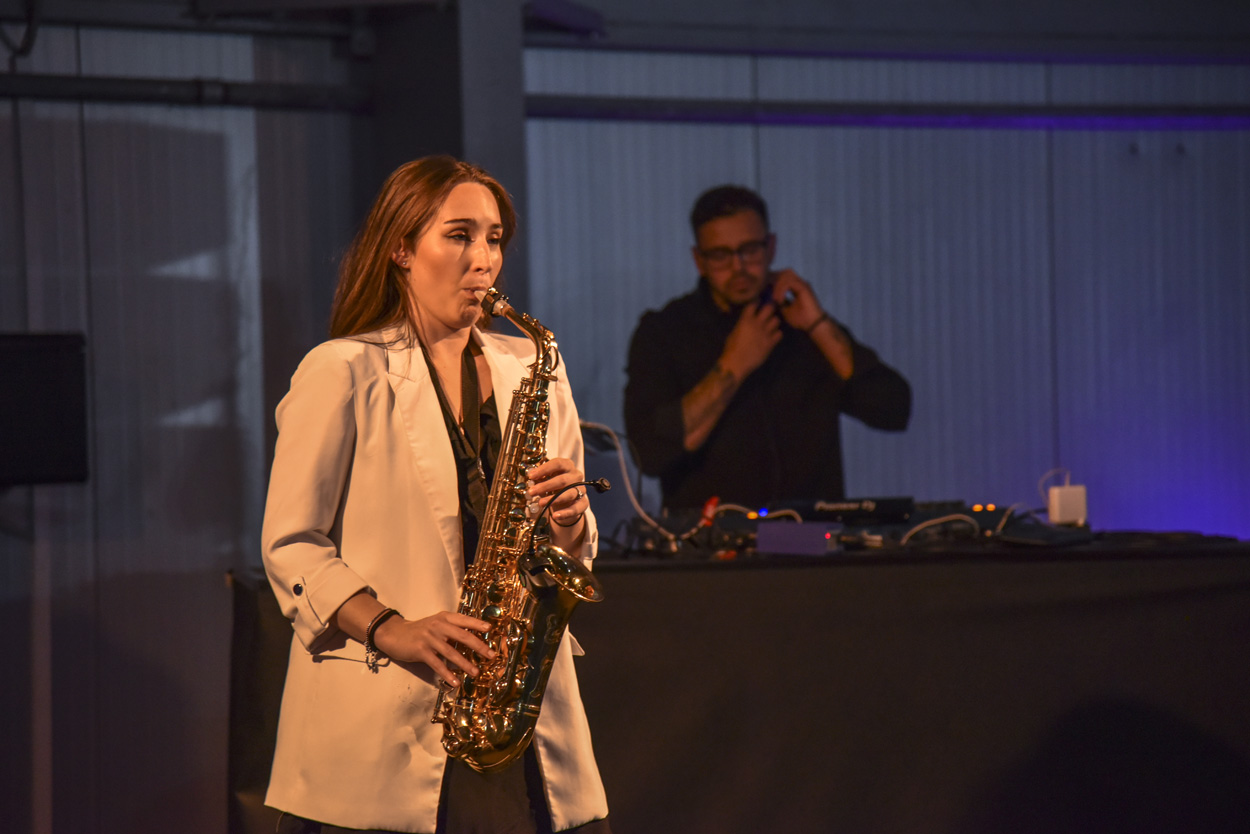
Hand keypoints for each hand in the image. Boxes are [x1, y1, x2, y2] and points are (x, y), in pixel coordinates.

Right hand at [374, 611, 494, 686]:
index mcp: (444, 618)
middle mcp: (438, 625)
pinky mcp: (421, 651)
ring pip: (451, 652)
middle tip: (491, 655)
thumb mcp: (436, 624)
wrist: (394, 633)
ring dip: (465, 664)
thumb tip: (473, 640)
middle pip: (463, 636)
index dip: (477, 624)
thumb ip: (452, 629)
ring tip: (475, 672)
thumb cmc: (420, 630)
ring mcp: (429, 638)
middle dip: (479, 646)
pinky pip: (437, 664)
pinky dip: (447, 674)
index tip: (490, 630)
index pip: (464, 619)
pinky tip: (455, 682)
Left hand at [526, 457, 587, 526]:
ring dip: (553, 499)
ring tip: (540, 503)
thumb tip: (531, 478)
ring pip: (569, 494)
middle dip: (545, 486)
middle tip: (532, 491)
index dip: (544, 469)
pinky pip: (575, 509)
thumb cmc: (553, 485)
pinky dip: (565, 513)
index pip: (557, 464)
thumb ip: (539, 478)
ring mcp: (581, 489)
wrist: (565, 501)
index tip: (531, 476)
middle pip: (562, 480)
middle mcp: (576, 476)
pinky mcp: (583, 503)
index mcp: (567, 465)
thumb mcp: (546, 479)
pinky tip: (555, 516)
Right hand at [720, 299, 781, 379]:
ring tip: (770, 326)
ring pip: (776, 320)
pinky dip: (777, 334)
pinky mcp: (770, 343)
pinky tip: (772, 337)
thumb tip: (748, 320)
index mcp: (746, 320)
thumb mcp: (734, 332)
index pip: (754, 303)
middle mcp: (757, 324)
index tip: (758, 302)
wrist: (736, 363)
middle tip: (769, 312)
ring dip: (774, 322)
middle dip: (770, 308)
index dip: (757, 302)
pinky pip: (779, 334)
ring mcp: (765, 333)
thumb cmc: (731, 348)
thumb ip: (743, 324)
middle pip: (769, 308)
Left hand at [770, 268, 826, 332]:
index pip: (783, 276)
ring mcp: (803, 284)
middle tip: (766, 289)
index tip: (764, 288)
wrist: (812, 325)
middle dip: (774, 278)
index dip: (774, 279)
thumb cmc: (800, 319)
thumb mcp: (785, 309)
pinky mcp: (804, 287)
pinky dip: (782, 290)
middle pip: (785, 272)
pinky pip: (789, 283)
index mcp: (796, 287)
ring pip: (786, 275)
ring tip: (774, 298)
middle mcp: (800, 283)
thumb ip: (779, 301)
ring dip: (777, 285)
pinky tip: (779, 300)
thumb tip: (770, 297)